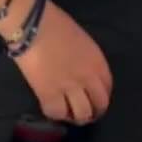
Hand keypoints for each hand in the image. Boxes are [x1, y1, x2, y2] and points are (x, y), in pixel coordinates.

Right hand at [16, 0, 111, 121]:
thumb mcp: (82, 41)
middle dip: (94, 111)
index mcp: (98, 62)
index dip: (102, 96)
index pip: (108, 87)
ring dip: (78, 117)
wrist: (33, 25)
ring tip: (71, 115)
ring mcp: (69, 88)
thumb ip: (87, 59)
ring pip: (81, 114)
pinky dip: (57, 115)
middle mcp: (88, 78)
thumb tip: (82, 72)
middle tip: (86, 112)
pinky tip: (55, 110)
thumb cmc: (56, 24)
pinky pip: (57, 113)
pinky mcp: (49, 94)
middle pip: (99, 105)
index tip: (95, 98)